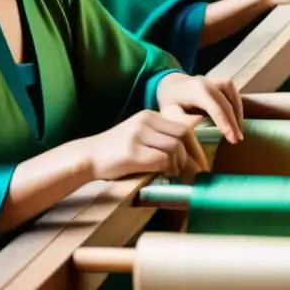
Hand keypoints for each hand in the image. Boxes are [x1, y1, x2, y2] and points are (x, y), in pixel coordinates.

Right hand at [82, 110, 206, 180]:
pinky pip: (161, 159)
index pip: (183, 127)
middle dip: (194, 156)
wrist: (87, 156)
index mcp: (149, 116)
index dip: (196, 147)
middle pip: (183, 136)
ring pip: (174, 147)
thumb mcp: (139, 135)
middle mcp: (145, 121)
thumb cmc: (115, 151)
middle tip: (198, 172)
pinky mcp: (132, 152)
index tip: (202, 162)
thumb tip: (187, 155)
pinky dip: (168, 168)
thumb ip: (159, 138)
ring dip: (180, 164)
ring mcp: (138, 136)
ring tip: (175, 173)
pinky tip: (166, 174)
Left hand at [156, 72, 243, 144]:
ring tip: (239, 130)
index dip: (225, 124)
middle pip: (226, 103)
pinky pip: (232, 91)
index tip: (232, 139)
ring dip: (238, 112)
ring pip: (232, 94)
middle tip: (237, 140)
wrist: (170, 84)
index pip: (215, 108)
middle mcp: (207, 83)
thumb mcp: (168, 112)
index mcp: (196, 91)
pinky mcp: (219, 81)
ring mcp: (214, 80)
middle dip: (234, 123)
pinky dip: (237, 104)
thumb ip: (181, 119)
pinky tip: (236, 117)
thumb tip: (199, 124)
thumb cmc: (169, 102)